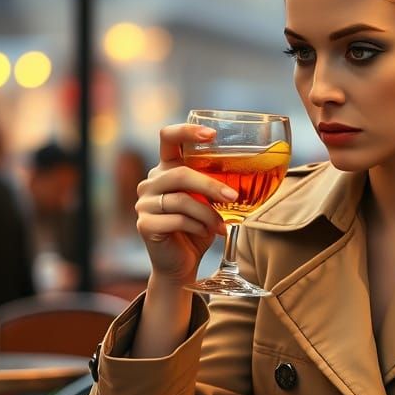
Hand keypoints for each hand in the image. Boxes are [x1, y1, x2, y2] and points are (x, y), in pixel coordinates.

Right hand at [134, 123, 235, 285]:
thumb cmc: (198, 228)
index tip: (212, 134)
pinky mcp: (145, 224)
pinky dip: (197, 226)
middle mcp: (152, 182)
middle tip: (233, 196)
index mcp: (167, 168)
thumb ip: (216, 185)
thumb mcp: (209, 202)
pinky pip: (177, 220)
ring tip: (221, 225)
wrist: (182, 263)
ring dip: (207, 213)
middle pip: (180, 173)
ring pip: (181, 200)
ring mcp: (144, 203)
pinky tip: (206, 233)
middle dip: (210, 185)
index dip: (187, 131)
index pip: (168, 138)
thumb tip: (249, 172)